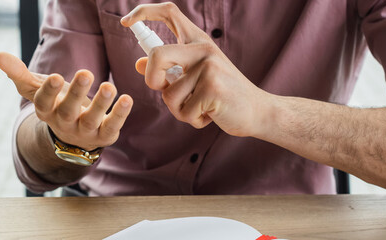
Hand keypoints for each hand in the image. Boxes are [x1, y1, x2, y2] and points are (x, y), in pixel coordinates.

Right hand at [0, 52, 132, 149]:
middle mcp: (64, 122)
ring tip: (110, 86)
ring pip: (91, 119)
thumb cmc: (55, 103)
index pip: (44, 102)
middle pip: (68, 110)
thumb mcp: (36, 88)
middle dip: (76, 93)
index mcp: (47, 110)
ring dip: (101, 103)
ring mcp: (84, 131)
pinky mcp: (104, 135)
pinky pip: (112, 126)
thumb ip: (19, 73)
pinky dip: (119, 114)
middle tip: (86, 72)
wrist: (73, 136)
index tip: (56, 77)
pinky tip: (127, 99)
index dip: (49, 91)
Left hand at [121, 3, 268, 136]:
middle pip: (156, 57)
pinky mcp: (213, 88)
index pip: (168, 12)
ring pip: (168, 94)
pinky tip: (210, 115)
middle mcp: (203, 48)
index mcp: (198, 41)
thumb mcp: (195, 78)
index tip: (126, 22)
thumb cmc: (223, 96)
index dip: (144, 12)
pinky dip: (192, 120)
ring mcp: (209, 67)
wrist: (258, 112)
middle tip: (167, 91)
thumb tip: (138, 63)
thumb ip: (169, 70)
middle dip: (152, 81)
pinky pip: (183, 111)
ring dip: (178, 110)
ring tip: (200, 108)